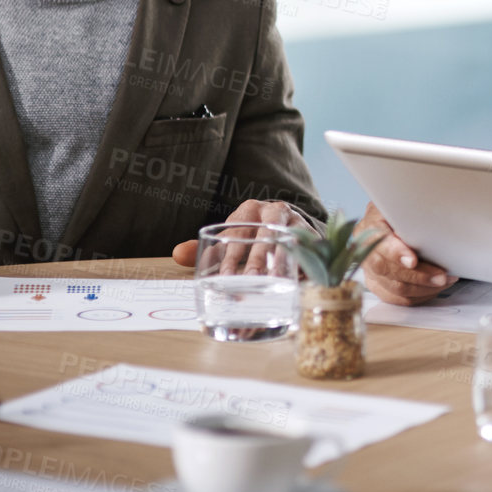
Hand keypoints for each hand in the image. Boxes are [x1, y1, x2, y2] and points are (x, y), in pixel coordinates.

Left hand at [171, 200, 305, 272]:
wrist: (289, 224)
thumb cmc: (253, 234)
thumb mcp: (231, 237)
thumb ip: (204, 248)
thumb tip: (177, 254)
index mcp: (250, 209)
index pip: (237, 230)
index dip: (231, 254)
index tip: (224, 276)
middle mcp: (275, 211)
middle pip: (265, 233)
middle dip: (258, 257)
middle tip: (250, 279)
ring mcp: (297, 222)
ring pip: (290, 240)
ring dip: (283, 261)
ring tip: (276, 282)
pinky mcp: (314, 236)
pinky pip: (311, 250)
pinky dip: (306, 264)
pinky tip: (300, 281)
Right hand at [357, 202, 453, 305]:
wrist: (390, 221)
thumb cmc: (401, 212)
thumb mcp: (402, 204)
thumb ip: (409, 212)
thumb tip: (429, 217)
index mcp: (368, 228)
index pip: (377, 242)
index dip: (395, 253)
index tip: (413, 260)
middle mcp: (364, 251)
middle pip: (386, 269)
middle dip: (418, 275)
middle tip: (442, 275)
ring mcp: (369, 271)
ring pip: (395, 288)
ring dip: (424, 288)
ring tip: (446, 280)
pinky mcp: (378, 285)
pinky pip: (398, 298)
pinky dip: (420, 295)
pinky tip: (435, 288)